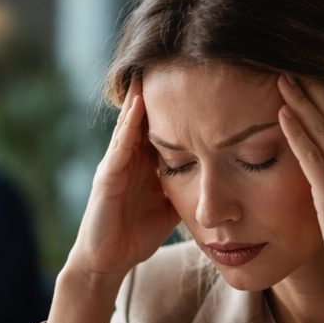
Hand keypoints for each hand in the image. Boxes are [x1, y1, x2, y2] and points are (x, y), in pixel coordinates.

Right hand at [62, 74, 179, 282]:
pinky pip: (118, 149)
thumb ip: (187, 188)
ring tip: (151, 71)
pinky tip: (137, 109)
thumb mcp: (170, 206)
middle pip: (142, 118)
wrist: (107, 263)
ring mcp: (114, 167)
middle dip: (154, 91)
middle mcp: (127, 159)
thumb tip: (218, 177)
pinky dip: (127, 128)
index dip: (174, 104)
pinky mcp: (105, 181)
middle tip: (169, 59)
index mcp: (143, 164)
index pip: (160, 126)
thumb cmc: (135, 235)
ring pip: (129, 126)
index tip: (193, 78)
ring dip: (139, 100)